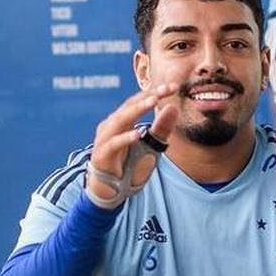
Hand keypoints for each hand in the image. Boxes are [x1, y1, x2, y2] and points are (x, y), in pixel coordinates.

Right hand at [86, 84, 178, 204]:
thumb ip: (161, 128)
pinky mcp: (102, 154)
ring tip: (153, 101)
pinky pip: (113, 144)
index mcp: (123, 120)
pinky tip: (137, 134)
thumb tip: (173, 107)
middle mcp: (112, 125)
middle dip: (149, 96)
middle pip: (130, 106)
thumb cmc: (129, 164)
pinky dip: (125, 138)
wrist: (110, 189)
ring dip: (137, 109)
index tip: (174, 86)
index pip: (139, 101)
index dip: (156, 92)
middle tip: (166, 88)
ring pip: (121, 120)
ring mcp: (105, 138)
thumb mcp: (151, 145)